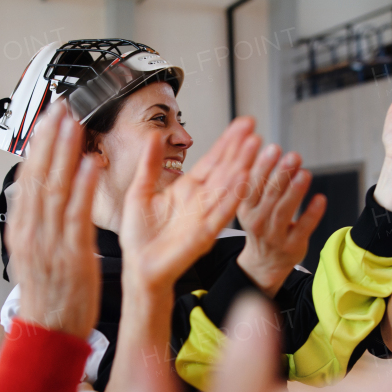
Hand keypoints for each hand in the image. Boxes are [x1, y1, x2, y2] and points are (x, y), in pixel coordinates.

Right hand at [4, 103, 100, 338]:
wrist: (49, 333)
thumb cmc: (49, 296)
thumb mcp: (34, 253)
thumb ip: (37, 222)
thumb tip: (38, 194)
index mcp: (22, 229)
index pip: (28, 178)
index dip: (38, 146)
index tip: (47, 119)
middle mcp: (32, 231)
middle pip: (39, 176)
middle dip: (50, 139)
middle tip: (60, 108)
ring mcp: (50, 242)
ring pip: (56, 189)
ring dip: (66, 153)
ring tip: (75, 124)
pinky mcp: (72, 254)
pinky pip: (78, 215)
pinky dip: (84, 187)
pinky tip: (92, 164)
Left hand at [119, 116, 259, 293]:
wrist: (137, 266)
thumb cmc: (139, 235)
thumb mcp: (140, 191)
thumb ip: (150, 164)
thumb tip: (154, 136)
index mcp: (187, 189)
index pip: (211, 160)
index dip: (226, 142)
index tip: (242, 125)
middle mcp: (200, 201)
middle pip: (224, 169)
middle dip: (239, 148)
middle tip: (253, 128)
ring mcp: (204, 216)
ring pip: (228, 187)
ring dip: (241, 166)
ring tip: (254, 146)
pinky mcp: (203, 234)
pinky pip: (221, 213)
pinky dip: (232, 197)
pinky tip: (243, 179)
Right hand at [235, 145, 325, 295]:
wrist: (264, 262)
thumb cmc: (260, 224)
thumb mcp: (250, 204)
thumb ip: (256, 179)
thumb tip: (262, 145)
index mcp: (245, 208)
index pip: (251, 185)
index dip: (261, 166)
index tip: (271, 147)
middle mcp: (257, 222)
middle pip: (269, 196)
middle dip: (281, 174)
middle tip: (292, 155)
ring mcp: (275, 236)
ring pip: (284, 212)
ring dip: (295, 192)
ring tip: (305, 173)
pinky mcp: (292, 246)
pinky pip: (303, 228)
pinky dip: (312, 214)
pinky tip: (320, 199)